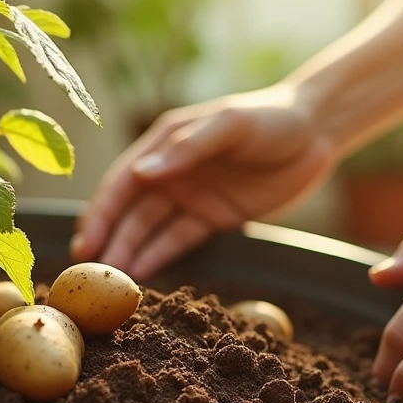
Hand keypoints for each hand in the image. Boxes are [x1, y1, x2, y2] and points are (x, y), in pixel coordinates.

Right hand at [71, 84, 338, 279]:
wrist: (316, 133)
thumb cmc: (271, 119)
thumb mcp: (230, 126)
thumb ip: (188, 149)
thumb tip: (141, 175)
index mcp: (165, 142)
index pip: (123, 181)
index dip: (101, 212)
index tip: (86, 242)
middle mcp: (170, 171)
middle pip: (129, 210)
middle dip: (107, 240)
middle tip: (88, 273)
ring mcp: (190, 197)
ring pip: (150, 230)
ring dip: (129, 254)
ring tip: (113, 283)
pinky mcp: (212, 219)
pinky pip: (179, 241)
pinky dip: (159, 258)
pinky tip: (142, 276)